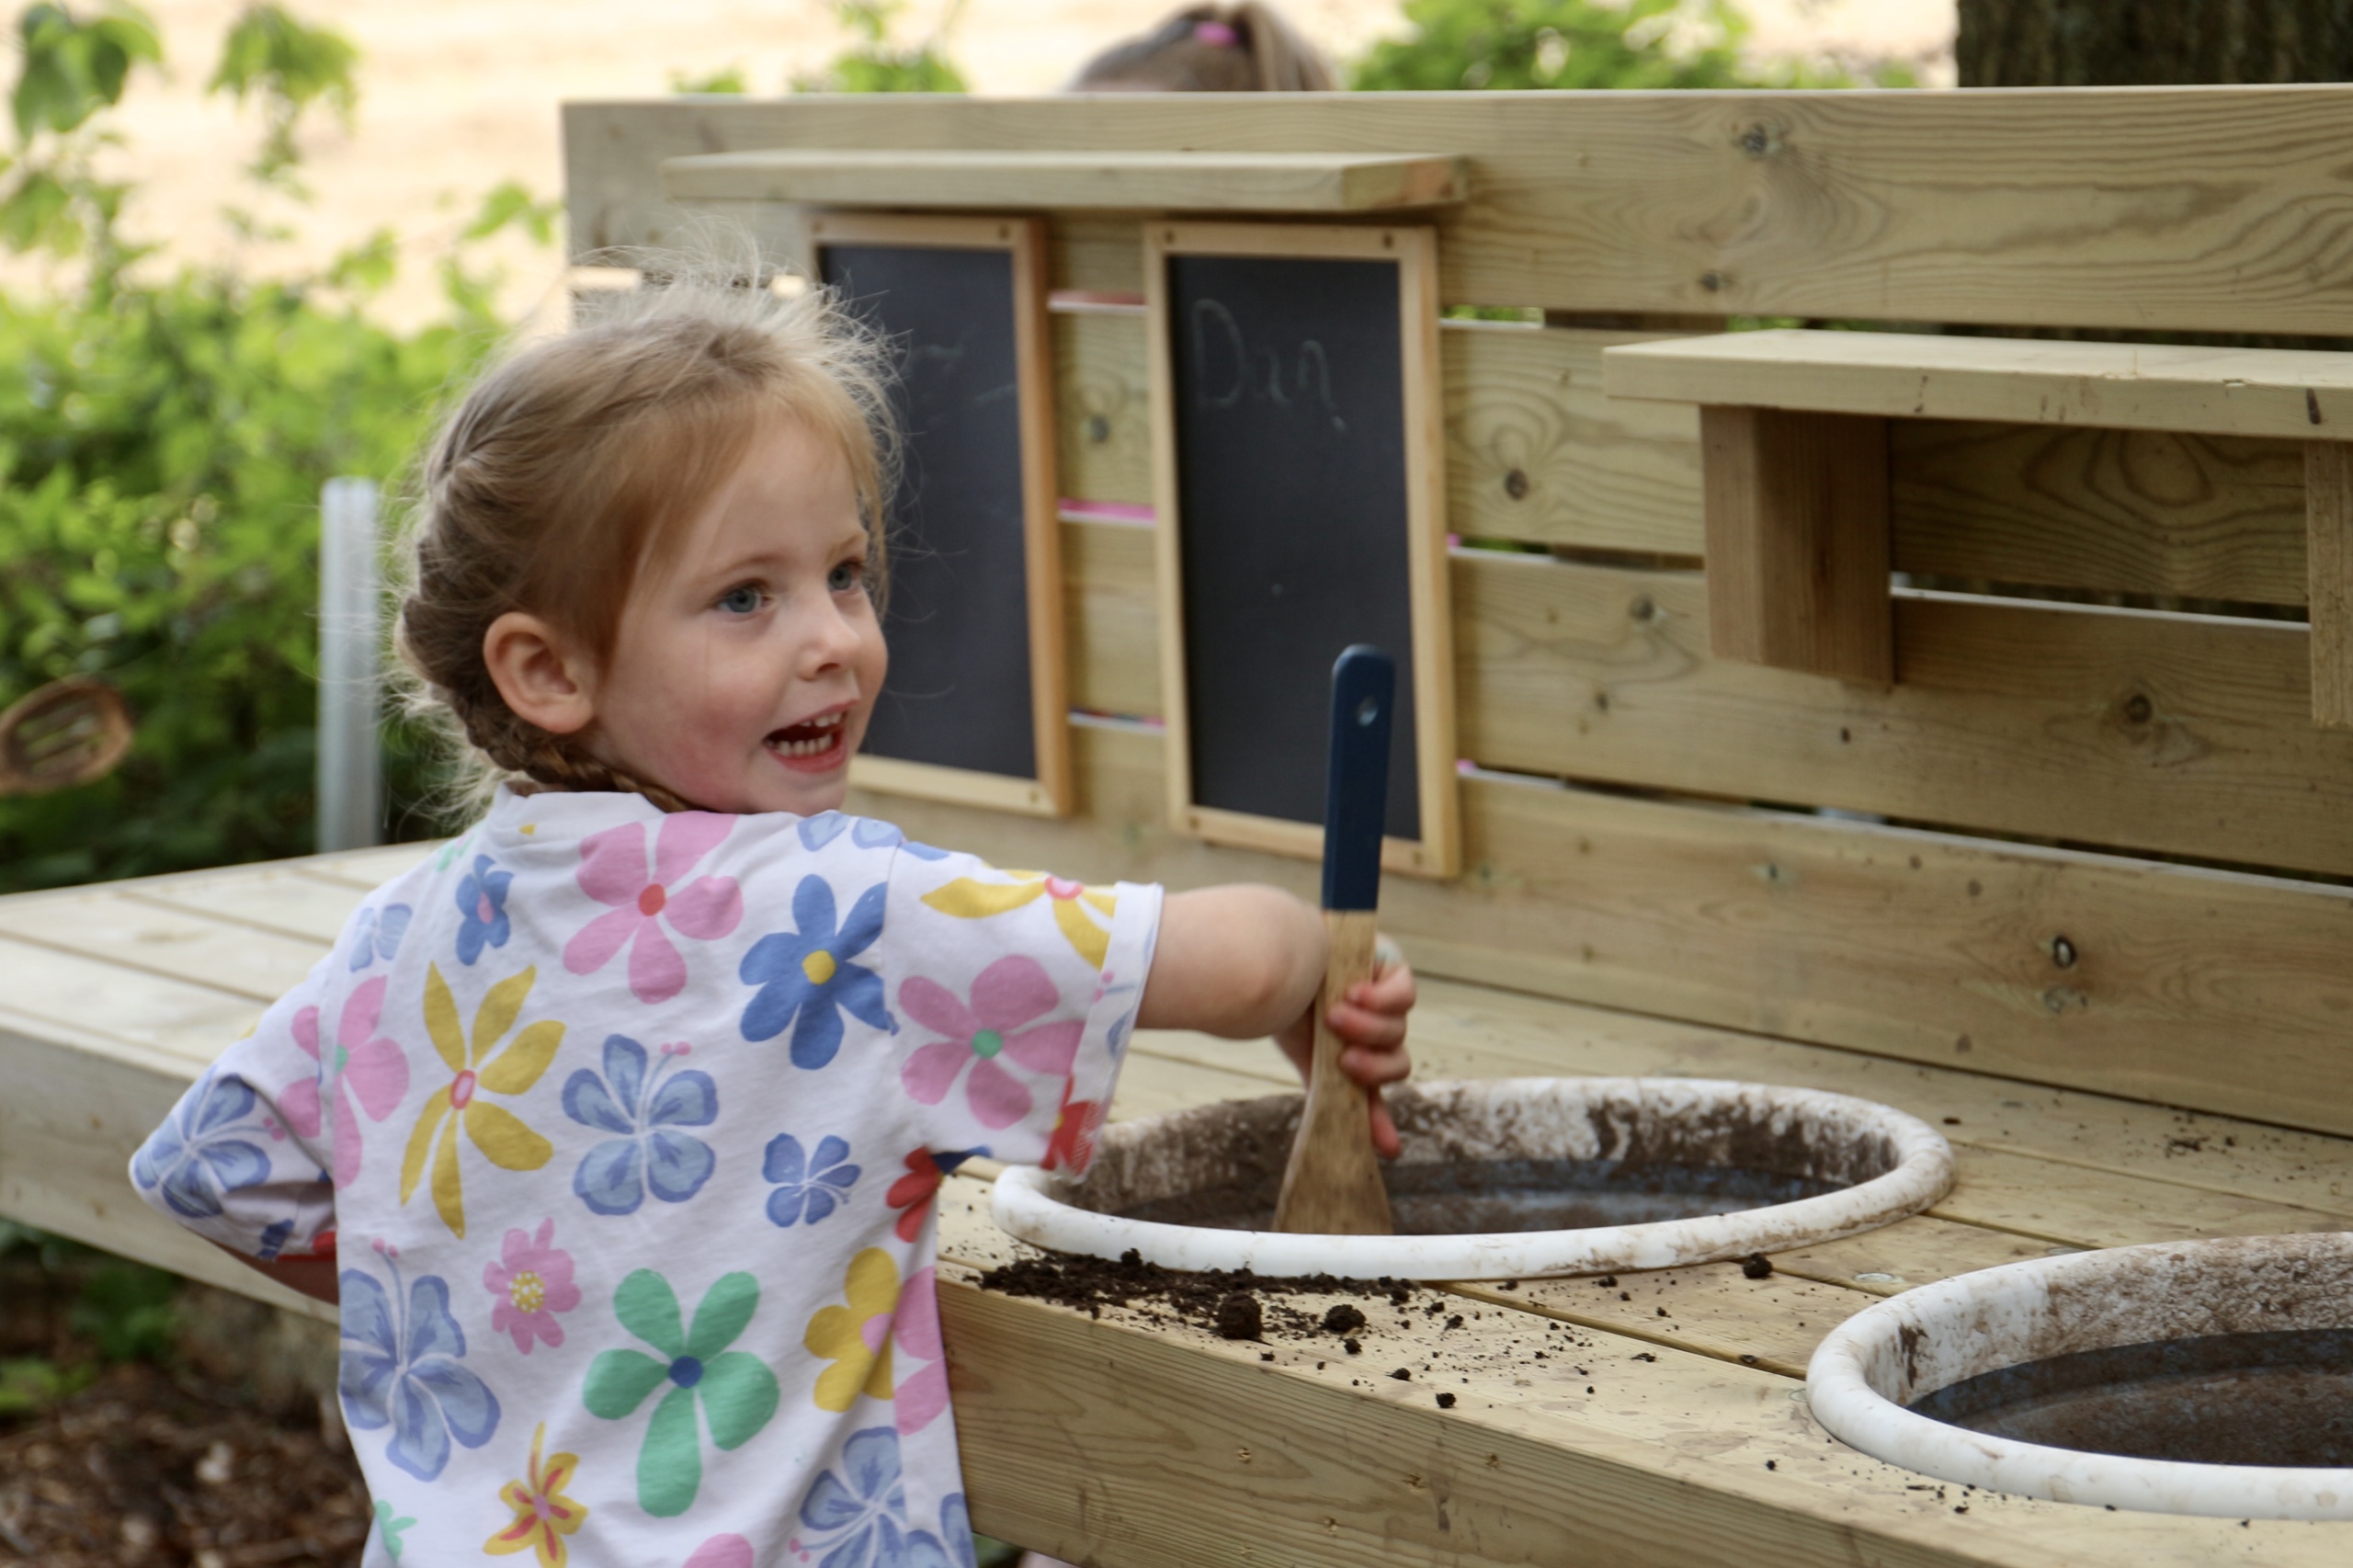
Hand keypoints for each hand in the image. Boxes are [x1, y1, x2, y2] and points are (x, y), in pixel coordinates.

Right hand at [1276, 936, 1416, 1158]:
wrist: (1267, 960)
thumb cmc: (1281, 1008)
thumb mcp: (1309, 1059)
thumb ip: (1339, 1099)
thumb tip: (1380, 1152)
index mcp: (1354, 1053)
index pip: (1375, 1094)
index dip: (1382, 1119)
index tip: (1389, 1149)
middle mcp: (1373, 1027)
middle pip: (1396, 1061)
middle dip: (1372, 1065)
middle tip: (1344, 1058)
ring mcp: (1383, 997)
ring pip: (1398, 1031)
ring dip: (1368, 1028)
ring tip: (1334, 1015)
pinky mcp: (1390, 966)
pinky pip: (1405, 993)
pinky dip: (1382, 1000)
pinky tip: (1354, 994)